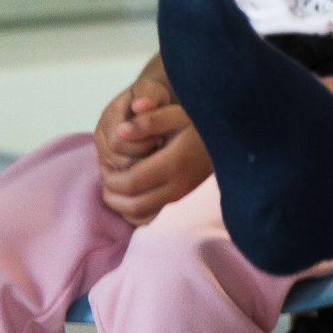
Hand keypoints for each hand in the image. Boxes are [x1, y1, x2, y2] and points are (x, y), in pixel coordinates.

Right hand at [93, 68, 174, 174]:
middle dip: (142, 155)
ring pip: (118, 170)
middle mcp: (101, 135)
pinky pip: (120, 176)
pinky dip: (137, 172)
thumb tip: (140, 105)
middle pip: (116, 159)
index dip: (142, 143)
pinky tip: (152, 162)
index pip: (117, 142)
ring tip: (157, 152)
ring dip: (140, 165)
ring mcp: (103, 150)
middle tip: (160, 145)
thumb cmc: (152, 97)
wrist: (148, 103)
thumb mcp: (153, 91)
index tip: (160, 135)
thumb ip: (148, 96)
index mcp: (109, 117)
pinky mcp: (110, 162)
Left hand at [98, 107, 211, 225]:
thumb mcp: (176, 114)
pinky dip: (135, 213)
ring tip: (115, 186)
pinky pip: (153, 218)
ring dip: (121, 205)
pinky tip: (131, 195)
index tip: (104, 165)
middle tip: (107, 176)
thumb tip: (119, 132)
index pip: (131, 183)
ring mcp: (182, 197)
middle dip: (112, 194)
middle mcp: (179, 186)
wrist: (227, 138)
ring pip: (142, 215)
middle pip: (134, 204)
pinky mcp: (183, 203)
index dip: (110, 178)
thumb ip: (148, 120)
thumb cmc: (198, 123)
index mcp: (174, 163)